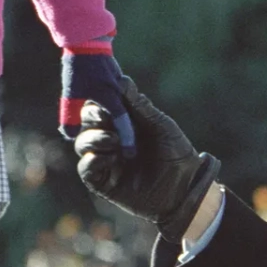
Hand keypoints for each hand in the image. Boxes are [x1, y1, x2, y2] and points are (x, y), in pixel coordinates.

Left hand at [61, 40, 134, 156]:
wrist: (86, 37)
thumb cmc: (79, 66)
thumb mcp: (71, 93)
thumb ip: (71, 115)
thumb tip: (70, 136)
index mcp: (110, 97)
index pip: (122, 123)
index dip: (126, 139)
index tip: (130, 154)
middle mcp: (118, 92)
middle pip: (126, 118)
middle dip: (127, 134)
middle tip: (130, 151)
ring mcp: (119, 83)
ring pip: (125, 107)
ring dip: (124, 120)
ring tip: (125, 136)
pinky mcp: (116, 77)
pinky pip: (121, 96)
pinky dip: (120, 106)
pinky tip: (118, 116)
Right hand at [74, 76, 218, 238]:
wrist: (185, 188)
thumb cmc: (176, 153)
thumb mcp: (160, 125)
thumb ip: (139, 106)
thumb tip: (121, 79)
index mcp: (122, 121)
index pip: (99, 105)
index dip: (98, 98)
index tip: (104, 93)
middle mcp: (109, 138)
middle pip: (85, 121)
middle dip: (92, 116)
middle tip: (106, 117)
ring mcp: (105, 160)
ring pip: (82, 143)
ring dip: (94, 138)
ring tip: (114, 141)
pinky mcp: (102, 182)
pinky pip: (85, 168)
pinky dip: (94, 159)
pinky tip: (112, 157)